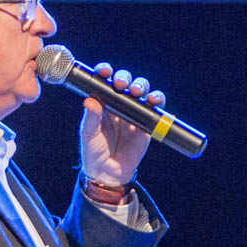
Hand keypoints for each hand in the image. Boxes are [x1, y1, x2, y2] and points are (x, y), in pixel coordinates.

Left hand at [80, 64, 165, 184]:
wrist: (109, 174)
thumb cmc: (94, 152)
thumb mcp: (89, 135)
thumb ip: (91, 118)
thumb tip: (90, 100)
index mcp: (102, 103)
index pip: (104, 81)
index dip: (105, 72)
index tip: (105, 72)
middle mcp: (118, 104)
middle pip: (126, 82)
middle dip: (125, 78)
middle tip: (121, 84)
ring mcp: (133, 113)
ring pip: (142, 91)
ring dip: (142, 86)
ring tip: (139, 93)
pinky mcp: (147, 124)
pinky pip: (155, 108)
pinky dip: (157, 100)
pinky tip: (153, 101)